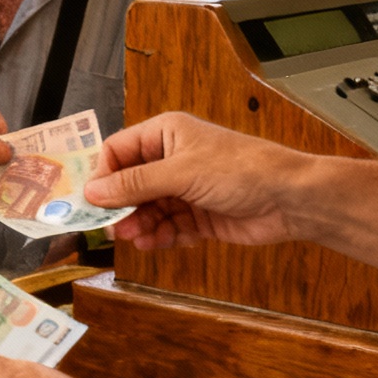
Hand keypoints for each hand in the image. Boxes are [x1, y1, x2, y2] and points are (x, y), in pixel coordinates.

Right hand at [81, 112, 311, 249]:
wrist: (289, 199)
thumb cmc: (239, 170)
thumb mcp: (181, 173)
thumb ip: (135, 184)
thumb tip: (92, 192)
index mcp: (165, 134)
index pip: (118, 151)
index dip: (102, 176)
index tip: (89, 202)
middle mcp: (171, 159)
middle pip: (129, 184)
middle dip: (120, 207)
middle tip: (112, 230)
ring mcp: (184, 189)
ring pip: (146, 209)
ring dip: (138, 225)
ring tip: (137, 239)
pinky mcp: (197, 216)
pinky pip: (166, 227)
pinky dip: (159, 236)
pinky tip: (157, 243)